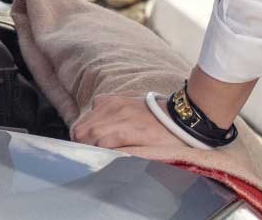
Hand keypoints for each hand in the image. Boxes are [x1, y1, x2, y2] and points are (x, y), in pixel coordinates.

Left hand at [70, 94, 187, 155]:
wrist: (180, 117)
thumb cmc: (156, 114)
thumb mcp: (129, 103)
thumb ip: (110, 110)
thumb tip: (95, 124)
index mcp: (108, 101)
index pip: (81, 123)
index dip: (84, 138)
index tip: (90, 148)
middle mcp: (110, 107)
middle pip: (81, 132)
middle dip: (84, 146)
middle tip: (96, 157)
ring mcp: (118, 119)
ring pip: (89, 139)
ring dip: (94, 151)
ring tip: (105, 159)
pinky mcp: (127, 132)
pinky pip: (104, 144)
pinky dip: (104, 153)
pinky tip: (113, 158)